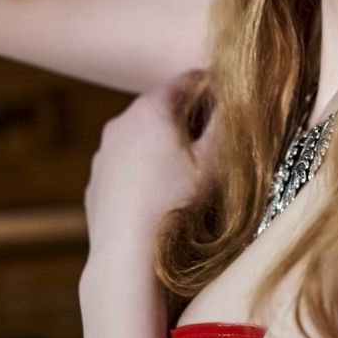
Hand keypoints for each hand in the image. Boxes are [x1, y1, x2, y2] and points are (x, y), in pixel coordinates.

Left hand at [83, 73, 221, 260]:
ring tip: (188, 177)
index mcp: (152, 108)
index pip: (191, 79)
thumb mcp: (216, 160)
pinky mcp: (97, 181)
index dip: (217, 91)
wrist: (128, 258)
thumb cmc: (177, 206)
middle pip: (165, 105)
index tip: (234, 112)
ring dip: (166, 145)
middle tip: (217, 148)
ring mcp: (104, 153)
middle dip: (192, 119)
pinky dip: (145, 170)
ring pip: (143, 135)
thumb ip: (229, 120)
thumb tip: (241, 94)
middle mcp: (120, 122)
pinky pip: (127, 164)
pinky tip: (161, 197)